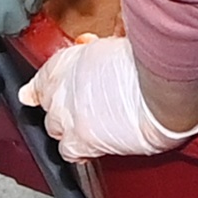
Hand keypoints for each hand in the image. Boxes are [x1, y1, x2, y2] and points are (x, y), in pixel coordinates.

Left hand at [24, 37, 197, 158]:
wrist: (157, 92)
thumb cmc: (144, 64)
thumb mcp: (114, 45)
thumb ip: (97, 51)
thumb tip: (98, 45)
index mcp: (64, 63)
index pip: (40, 80)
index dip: (46, 87)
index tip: (44, 91)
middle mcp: (59, 91)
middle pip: (48, 106)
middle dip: (62, 106)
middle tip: (84, 105)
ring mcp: (66, 118)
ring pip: (55, 129)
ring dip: (69, 127)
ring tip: (91, 125)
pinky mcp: (80, 142)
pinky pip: (69, 152)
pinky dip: (78, 151)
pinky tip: (90, 147)